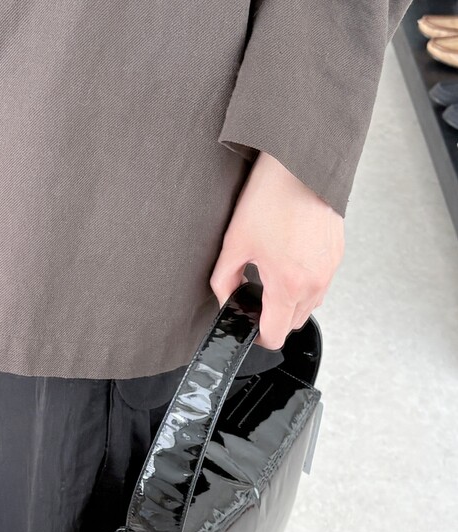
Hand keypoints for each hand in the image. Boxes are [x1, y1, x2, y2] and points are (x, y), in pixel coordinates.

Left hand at [209, 151, 344, 349]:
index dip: (257, 336)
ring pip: (309, 305)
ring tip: (272, 273)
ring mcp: (330, 269)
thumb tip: (225, 298)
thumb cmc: (272, 197)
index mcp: (288, 285)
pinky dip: (304, 282)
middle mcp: (315, 282)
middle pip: (294, 323)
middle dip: (274, 317)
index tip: (247, 325)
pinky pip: (320, 283)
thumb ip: (224, 279)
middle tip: (256, 294)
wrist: (302, 164)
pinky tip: (288, 259)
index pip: (275, 335)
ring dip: (291, 301)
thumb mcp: (235, 243)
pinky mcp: (337, 254)